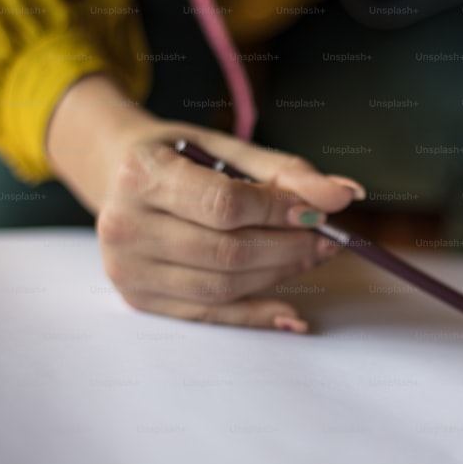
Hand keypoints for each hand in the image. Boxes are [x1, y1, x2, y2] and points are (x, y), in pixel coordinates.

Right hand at [48, 75, 363, 330]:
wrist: (118, 174)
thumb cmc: (180, 157)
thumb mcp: (227, 148)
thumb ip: (286, 172)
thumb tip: (344, 195)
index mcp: (140, 174)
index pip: (224, 205)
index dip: (278, 212)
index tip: (317, 213)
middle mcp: (123, 225)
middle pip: (226, 252)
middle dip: (288, 248)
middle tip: (326, 239)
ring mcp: (127, 268)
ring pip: (222, 286)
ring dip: (278, 275)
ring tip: (311, 257)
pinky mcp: (139, 298)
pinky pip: (209, 314)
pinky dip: (256, 314)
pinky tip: (290, 311)